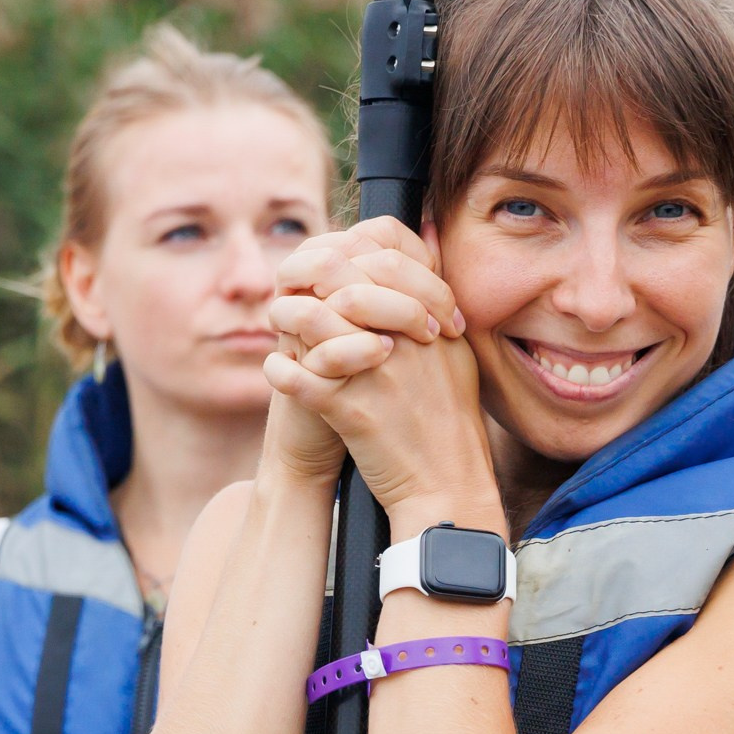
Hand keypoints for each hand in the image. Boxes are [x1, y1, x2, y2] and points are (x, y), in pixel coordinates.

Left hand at [264, 218, 496, 518]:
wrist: (449, 487)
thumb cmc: (449, 423)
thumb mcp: (457, 357)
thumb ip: (438, 305)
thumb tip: (429, 247)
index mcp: (429, 321)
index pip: (382, 258)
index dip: (346, 253)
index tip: (328, 268)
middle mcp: (403, 339)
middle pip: (343, 277)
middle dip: (310, 275)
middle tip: (295, 287)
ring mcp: (376, 373)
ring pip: (313, 318)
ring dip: (287, 315)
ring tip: (281, 324)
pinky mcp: (351, 411)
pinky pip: (298, 377)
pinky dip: (279, 371)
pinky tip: (276, 368)